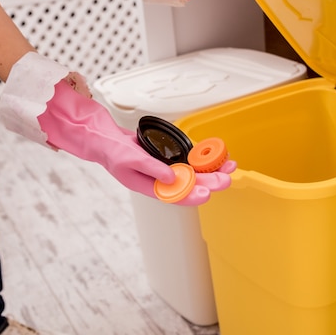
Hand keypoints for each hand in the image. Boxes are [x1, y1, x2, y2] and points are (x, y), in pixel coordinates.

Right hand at [37, 78, 232, 204]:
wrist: (106, 139)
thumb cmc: (113, 152)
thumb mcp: (130, 159)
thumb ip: (152, 169)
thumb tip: (172, 177)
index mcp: (150, 187)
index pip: (175, 196)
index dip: (192, 195)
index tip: (207, 193)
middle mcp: (161, 180)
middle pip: (190, 184)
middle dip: (209, 181)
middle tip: (227, 178)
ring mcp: (166, 169)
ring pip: (193, 172)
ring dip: (211, 169)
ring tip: (229, 166)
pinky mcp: (168, 158)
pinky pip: (188, 160)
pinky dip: (202, 158)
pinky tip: (216, 156)